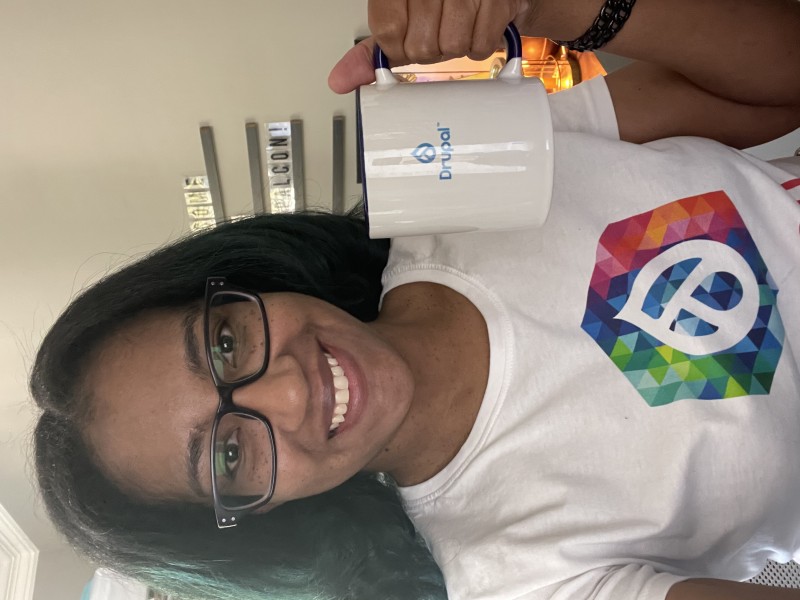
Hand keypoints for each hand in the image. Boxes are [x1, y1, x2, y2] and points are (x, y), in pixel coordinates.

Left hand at [328, 0, 534, 93]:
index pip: (388, 32)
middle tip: (438, 32)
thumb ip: (372, 53)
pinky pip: (481, 46)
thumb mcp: (400, 22)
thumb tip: (340, 81)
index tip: (407, 44)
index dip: (398, 48)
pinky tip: (476, 26)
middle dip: (430, 50)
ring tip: (458, 27)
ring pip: (451, 48)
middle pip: (420, 47)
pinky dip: (480, 45)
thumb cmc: (441, 7)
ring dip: (456, 48)